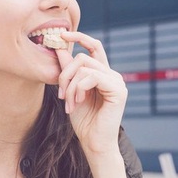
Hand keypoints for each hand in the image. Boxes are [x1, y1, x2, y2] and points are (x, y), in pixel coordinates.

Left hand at [56, 31, 127, 155]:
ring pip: (85, 67)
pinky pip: (92, 77)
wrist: (94, 143)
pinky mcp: (118, 90)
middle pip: (83, 57)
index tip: (61, 34)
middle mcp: (112, 75)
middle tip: (61, 94)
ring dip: (70, 85)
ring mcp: (117, 81)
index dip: (79, 37)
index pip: (94, 46)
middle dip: (65, 74)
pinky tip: (78, 102)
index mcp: (103, 73)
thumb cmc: (84, 121)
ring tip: (69, 103)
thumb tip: (59, 48)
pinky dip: (79, 88)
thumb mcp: (70, 92)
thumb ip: (67, 71)